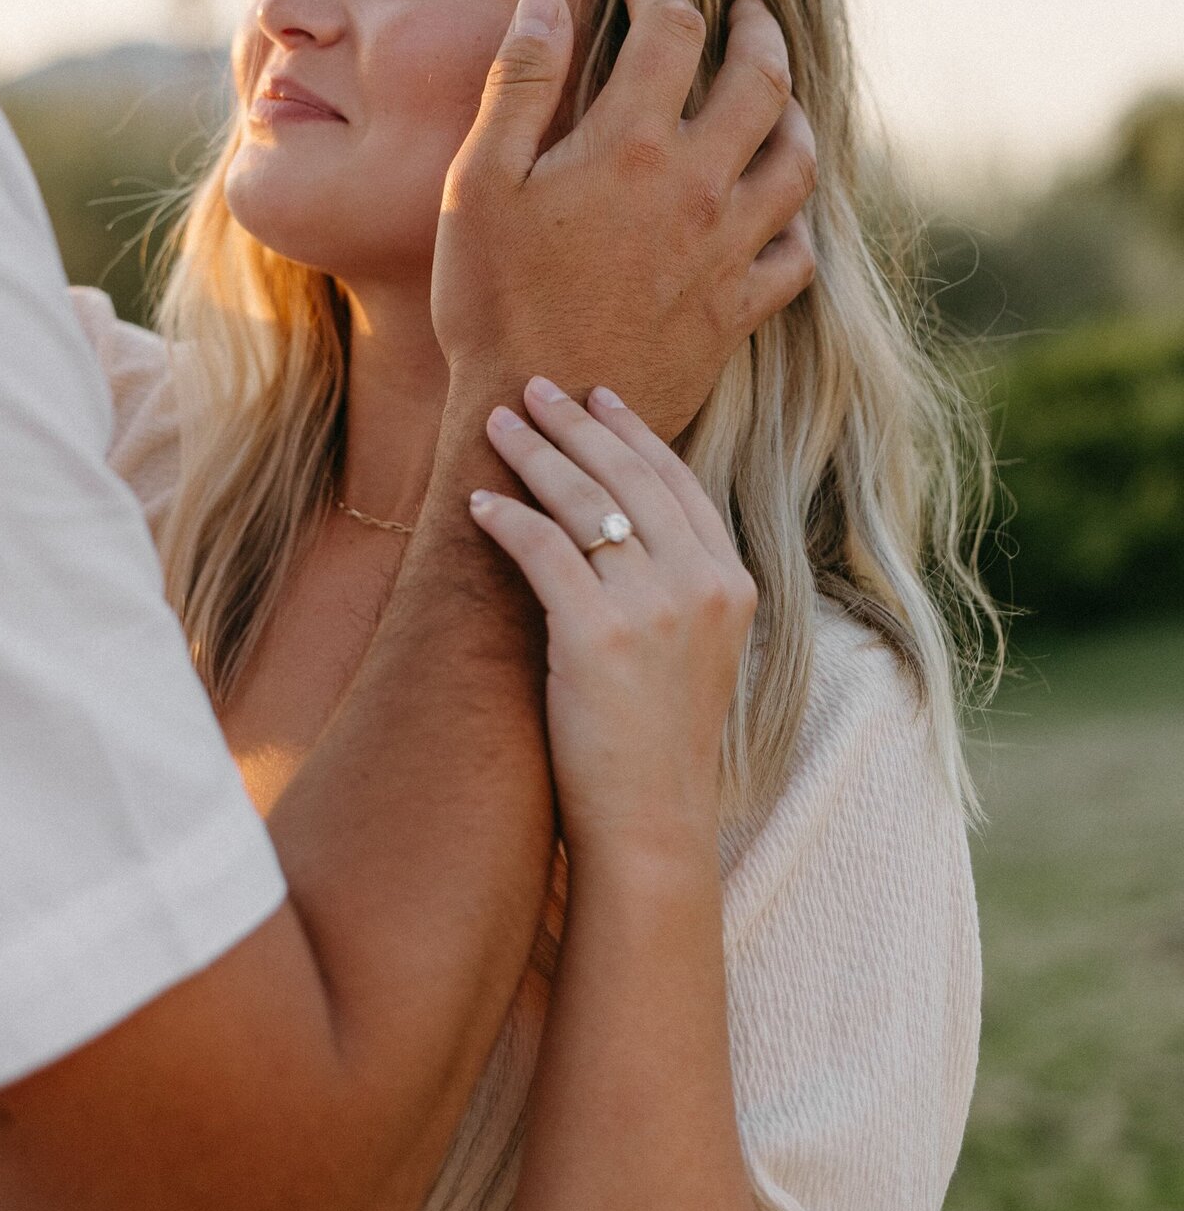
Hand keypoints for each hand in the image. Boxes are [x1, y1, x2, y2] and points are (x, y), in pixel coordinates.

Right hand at [432, 0, 815, 436]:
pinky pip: (797, 255)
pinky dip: (795, 222)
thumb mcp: (480, 182)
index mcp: (632, 145)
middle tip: (746, 14)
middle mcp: (698, 189)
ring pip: (798, 163)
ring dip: (795, 117)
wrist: (539, 415)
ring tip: (778, 101)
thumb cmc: (491, 301)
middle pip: (763, 82)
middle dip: (757, 33)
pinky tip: (775, 212)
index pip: (673, 30)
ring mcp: (727, 252)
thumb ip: (520, 82)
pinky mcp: (737, 311)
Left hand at [470, 379, 755, 859]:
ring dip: (534, 455)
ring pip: (586, 502)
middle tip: (534, 388)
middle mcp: (702, 584)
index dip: (634, 434)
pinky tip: (477, 502)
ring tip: (498, 424)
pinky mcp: (599, 634)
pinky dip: (506, 519)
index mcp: (733, 583)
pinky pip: (544, 549)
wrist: (653, 822)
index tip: (598, 398)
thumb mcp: (695, 651)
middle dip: (576, 425)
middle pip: (631, 477)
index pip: (680, 482)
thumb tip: (620, 525)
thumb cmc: (658, 743)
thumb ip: (675, 585)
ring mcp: (655, 607)